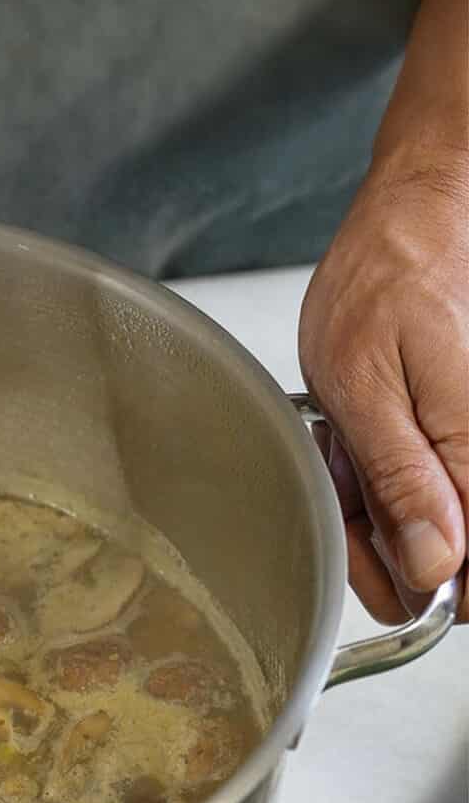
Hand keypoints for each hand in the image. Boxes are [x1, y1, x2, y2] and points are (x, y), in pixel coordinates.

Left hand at [299, 150, 467, 622]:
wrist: (420, 215)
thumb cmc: (390, 279)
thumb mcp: (366, 387)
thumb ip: (401, 482)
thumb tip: (433, 567)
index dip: (420, 587)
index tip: (377, 564)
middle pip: (448, 558)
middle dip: (384, 544)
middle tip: (346, 482)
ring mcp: (468, 444)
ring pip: (429, 526)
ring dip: (375, 507)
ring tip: (350, 444)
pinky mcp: (457, 434)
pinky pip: (419, 483)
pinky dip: (376, 477)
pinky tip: (357, 439)